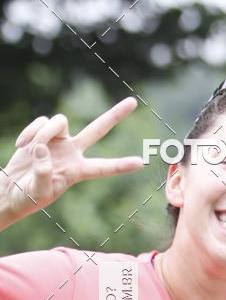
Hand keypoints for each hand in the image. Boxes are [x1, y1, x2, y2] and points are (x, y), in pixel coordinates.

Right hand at [1, 98, 142, 223]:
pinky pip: (41, 122)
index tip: (140, 163)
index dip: (120, 165)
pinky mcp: (42, 134)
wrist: (11, 190)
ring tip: (30, 148)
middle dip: (115, 115)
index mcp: (78, 172)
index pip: (103, 168)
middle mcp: (73, 153)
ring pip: (59, 121)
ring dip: (43, 132)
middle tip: (134, 102)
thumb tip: (42, 148)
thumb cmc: (27, 197)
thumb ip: (43, 173)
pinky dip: (29, 131)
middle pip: (97, 130)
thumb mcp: (37, 191)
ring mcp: (58, 142)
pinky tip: (20, 146)